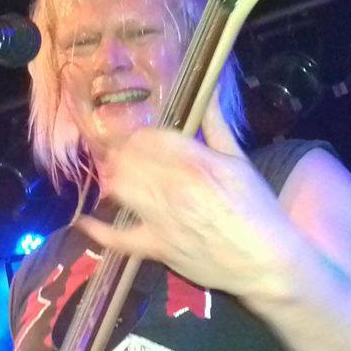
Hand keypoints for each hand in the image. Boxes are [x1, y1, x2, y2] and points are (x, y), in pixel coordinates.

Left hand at [76, 126, 292, 297]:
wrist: (266, 262)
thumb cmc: (257, 209)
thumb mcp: (239, 161)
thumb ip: (216, 125)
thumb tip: (209, 87)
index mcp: (195, 163)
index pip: (150, 138)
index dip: (141, 135)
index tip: (143, 138)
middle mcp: (173, 189)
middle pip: (128, 159)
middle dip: (123, 153)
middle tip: (126, 154)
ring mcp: (160, 220)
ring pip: (118, 188)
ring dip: (113, 178)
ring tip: (117, 174)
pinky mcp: (154, 248)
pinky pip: (116, 239)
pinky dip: (97, 229)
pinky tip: (83, 219)